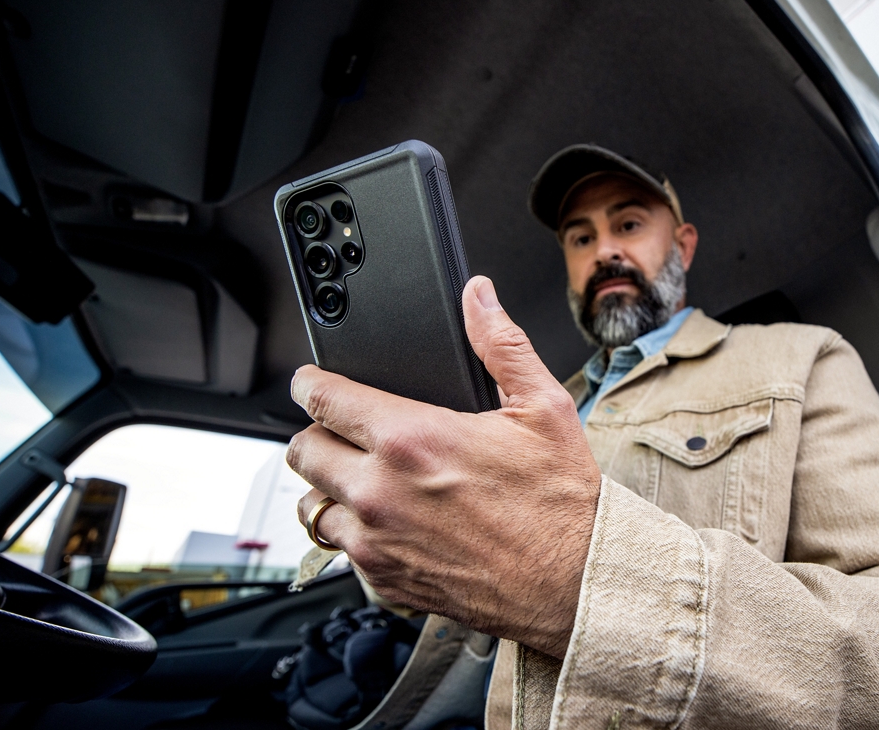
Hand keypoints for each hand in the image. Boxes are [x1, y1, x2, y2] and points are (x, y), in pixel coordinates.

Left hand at [288, 276, 600, 657]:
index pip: (322, 398)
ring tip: (365, 480)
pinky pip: (338, 551)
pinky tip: (389, 523)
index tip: (313, 381)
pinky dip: (354, 534)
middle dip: (319, 434)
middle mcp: (380, 492)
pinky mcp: (383, 580)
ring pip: (311, 505)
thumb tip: (478, 296)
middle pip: (303, 451)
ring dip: (329, 488)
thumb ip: (500, 344)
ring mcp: (376, 541)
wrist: (575, 582)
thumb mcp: (542, 407)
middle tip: (346, 432)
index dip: (311, 382)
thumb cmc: (562, 502)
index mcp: (412, 439)